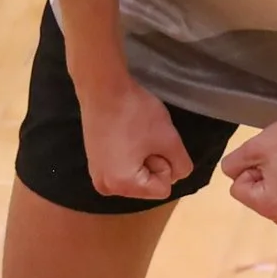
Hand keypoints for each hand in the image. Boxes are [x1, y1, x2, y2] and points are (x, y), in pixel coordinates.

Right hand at [79, 74, 193, 201]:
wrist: (103, 88)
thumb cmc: (136, 114)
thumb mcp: (169, 140)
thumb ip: (181, 164)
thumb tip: (178, 174)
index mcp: (122, 186)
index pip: (163, 189)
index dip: (164, 163)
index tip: (151, 143)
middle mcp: (106, 187)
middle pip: (148, 184)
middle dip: (152, 161)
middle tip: (142, 137)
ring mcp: (97, 174)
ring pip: (138, 174)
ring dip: (142, 156)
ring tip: (133, 134)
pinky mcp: (94, 162)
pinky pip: (124, 167)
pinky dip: (130, 153)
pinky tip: (125, 134)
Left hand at [219, 115, 276, 228]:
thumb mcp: (255, 147)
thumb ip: (233, 163)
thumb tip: (230, 172)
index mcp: (270, 208)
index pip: (237, 188)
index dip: (250, 168)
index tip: (270, 157)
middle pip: (253, 193)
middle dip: (261, 174)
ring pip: (268, 192)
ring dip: (274, 175)